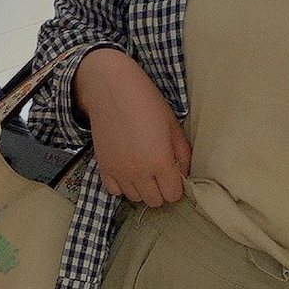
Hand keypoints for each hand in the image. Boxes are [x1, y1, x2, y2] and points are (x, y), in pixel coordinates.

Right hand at [73, 48, 191, 206]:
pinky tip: (128, 171)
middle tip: (161, 173)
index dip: (177, 187)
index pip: (173, 195)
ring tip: (144, 169)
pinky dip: (122, 185)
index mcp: (159, 162)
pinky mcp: (103, 166)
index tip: (175, 175)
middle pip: (155, 201)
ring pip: (135, 198)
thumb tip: (185, 172)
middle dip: (161, 190)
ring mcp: (119, 171)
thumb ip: (182, 153)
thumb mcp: (172, 124)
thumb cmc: (145, 101)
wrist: (110, 87)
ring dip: (142, 188)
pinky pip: (114, 191)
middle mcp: (139, 172)